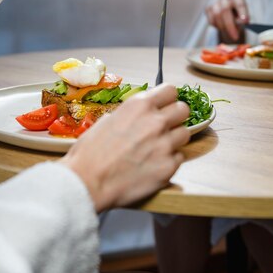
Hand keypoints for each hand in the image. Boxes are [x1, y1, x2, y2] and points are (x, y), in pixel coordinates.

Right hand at [59, 84, 190, 212]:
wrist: (87, 181)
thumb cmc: (89, 153)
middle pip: (184, 110)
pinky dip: (168, 161)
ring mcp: (165, 145)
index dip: (167, 99)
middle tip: (164, 127)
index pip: (171, 90)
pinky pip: (178, 158)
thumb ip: (128, 116)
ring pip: (185, 134)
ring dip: (173, 140)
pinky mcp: (168, 167)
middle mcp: (155, 121)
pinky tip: (152, 165)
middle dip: (175, 117)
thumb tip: (137, 117)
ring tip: (156, 148)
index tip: (163, 106)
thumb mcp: (106, 121)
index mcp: (138, 106)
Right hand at [205, 0, 248, 42]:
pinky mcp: (208, 9)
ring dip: (223, 27)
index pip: (239, 3)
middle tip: (235, 37)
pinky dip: (217, 26)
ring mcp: (215, 2)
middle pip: (225, 9)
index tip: (245, 22)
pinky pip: (211, 20)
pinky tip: (223, 27)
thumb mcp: (244, 17)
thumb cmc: (240, 16)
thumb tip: (241, 22)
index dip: (242, 12)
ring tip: (230, 33)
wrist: (230, 15)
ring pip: (216, 15)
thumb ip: (243, 19)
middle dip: (230, 25)